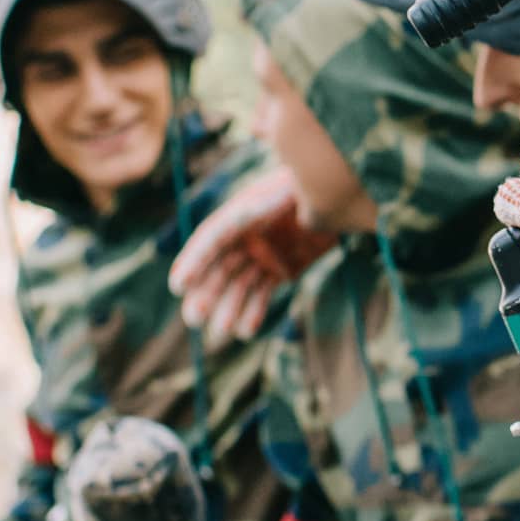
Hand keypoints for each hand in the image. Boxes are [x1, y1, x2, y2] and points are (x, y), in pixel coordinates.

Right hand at [173, 167, 335, 345]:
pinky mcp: (279, 270)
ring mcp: (262, 255)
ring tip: (223, 331)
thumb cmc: (316, 189)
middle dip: (204, 293)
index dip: (193, 261)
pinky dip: (253, 312)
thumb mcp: (299, 191)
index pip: (211, 237)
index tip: (178, 285)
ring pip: (237, 286)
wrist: (341, 197)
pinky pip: (261, 293)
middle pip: (218, 268)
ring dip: (227, 309)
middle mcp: (246, 237)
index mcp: (243, 212)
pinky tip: (246, 332)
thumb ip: (279, 204)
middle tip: (194, 318)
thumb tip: (266, 212)